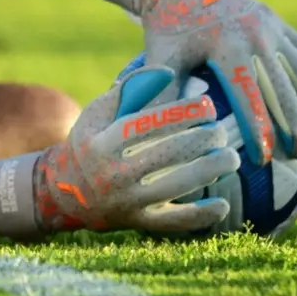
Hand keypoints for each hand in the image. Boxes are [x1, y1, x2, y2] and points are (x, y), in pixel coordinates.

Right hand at [0, 65, 239, 237]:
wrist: (65, 192)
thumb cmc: (91, 142)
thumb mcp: (97, 113)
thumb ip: (129, 90)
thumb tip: (168, 72)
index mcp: (102, 143)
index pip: (147, 124)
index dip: (181, 113)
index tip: (207, 106)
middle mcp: (113, 174)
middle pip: (166, 154)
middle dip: (202, 140)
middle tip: (220, 131)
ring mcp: (126, 201)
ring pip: (176, 186)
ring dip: (209, 170)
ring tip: (231, 158)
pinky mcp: (138, 223)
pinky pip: (174, 222)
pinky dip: (200, 216)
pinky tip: (221, 205)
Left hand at [71, 0, 296, 164]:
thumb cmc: (165, 30)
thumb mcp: (159, 59)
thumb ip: (162, 95)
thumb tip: (160, 134)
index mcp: (226, 45)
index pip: (250, 96)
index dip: (259, 128)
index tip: (264, 158)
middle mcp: (257, 34)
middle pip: (286, 89)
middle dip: (295, 126)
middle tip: (296, 156)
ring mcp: (273, 26)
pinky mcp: (280, 22)